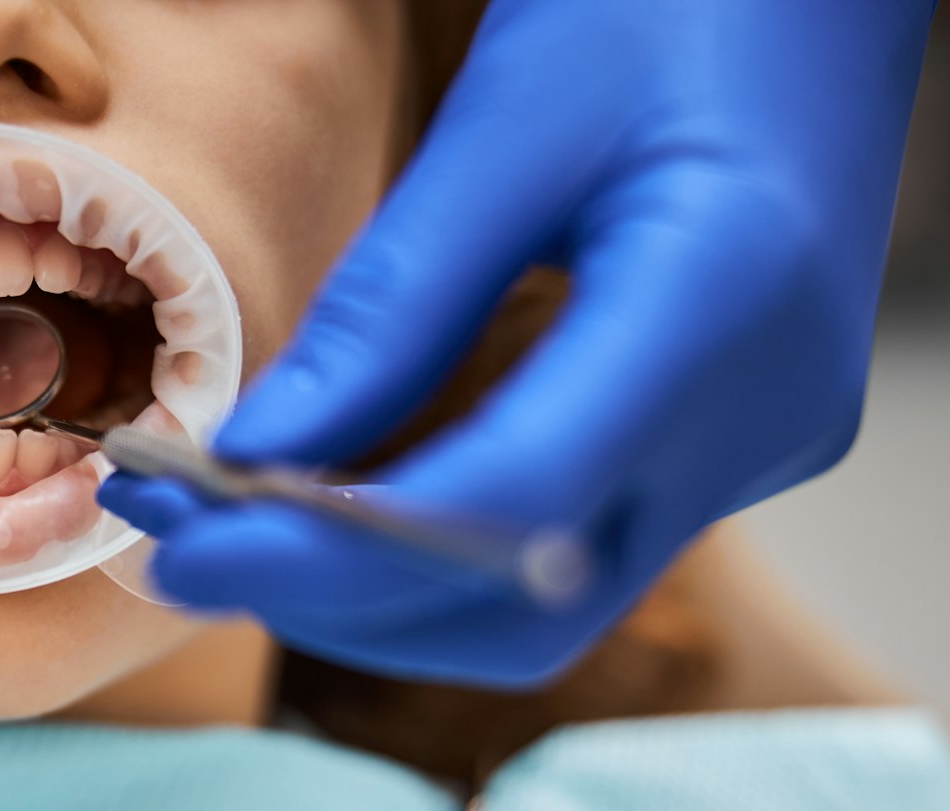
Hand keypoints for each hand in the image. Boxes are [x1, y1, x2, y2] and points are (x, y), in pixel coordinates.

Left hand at [100, 0, 934, 685]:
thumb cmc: (673, 2)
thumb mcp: (508, 128)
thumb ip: (387, 311)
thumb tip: (254, 459)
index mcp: (720, 308)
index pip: (501, 503)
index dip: (325, 555)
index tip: (186, 556)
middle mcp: (763, 416)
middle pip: (523, 610)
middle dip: (341, 605)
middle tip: (191, 552)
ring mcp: (762, 443)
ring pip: (543, 600)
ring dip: (381, 593)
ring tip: (240, 526)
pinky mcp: (734, 443)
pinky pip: (570, 539)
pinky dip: (443, 541)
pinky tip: (343, 498)